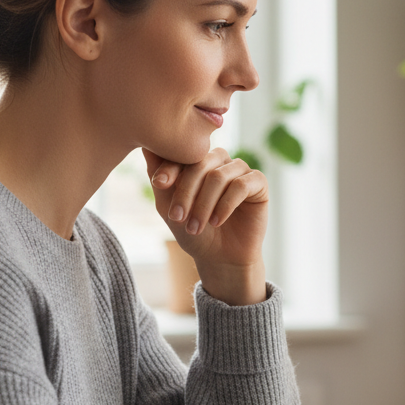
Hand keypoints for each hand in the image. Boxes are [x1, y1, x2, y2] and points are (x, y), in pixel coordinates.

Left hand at [144, 148, 267, 305]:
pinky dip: (226, 205)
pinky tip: (217, 221)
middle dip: (186, 191)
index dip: (170, 167)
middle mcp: (219, 161)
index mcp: (197, 161)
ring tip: (196, 227)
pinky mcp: (258, 183)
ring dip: (204, 204)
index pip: (183, 153)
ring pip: (220, 176)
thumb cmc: (193, 231)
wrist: (219, 258)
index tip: (159, 184)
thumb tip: (146, 146)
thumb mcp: (169, 205)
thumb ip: (159, 176)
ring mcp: (240, 170)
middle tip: (177, 217)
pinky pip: (242, 185)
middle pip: (201, 163)